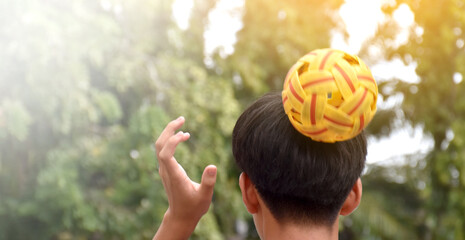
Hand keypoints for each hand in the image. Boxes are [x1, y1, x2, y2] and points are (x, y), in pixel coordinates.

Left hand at [153, 117, 216, 239]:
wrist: (180, 216)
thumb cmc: (194, 207)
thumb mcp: (205, 196)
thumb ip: (208, 182)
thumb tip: (212, 166)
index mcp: (174, 175)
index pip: (165, 154)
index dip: (172, 142)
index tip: (185, 135)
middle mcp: (166, 170)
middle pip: (159, 145)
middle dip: (168, 130)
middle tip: (182, 118)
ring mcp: (164, 169)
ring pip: (160, 146)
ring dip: (169, 132)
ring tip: (182, 122)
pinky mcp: (166, 169)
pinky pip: (164, 149)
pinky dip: (171, 139)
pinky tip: (182, 136)